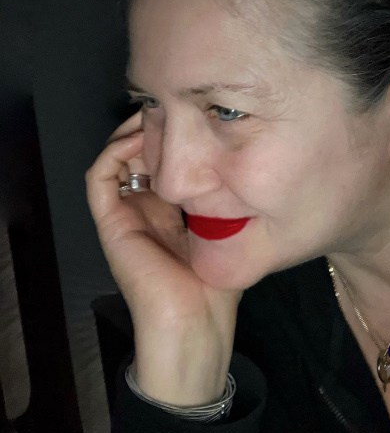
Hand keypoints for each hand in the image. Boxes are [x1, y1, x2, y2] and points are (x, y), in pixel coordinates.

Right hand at [85, 110, 242, 404]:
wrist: (193, 325)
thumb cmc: (214, 289)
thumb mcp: (227, 235)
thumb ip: (229, 207)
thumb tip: (247, 173)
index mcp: (167, 213)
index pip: (160, 164)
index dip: (171, 138)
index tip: (192, 117)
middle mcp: (143, 210)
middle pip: (136, 157)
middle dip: (151, 129)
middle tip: (170, 107)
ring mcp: (124, 216)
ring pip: (114, 162)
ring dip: (130, 135)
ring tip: (154, 115)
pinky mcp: (111, 224)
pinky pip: (100, 179)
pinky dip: (114, 154)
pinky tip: (141, 139)